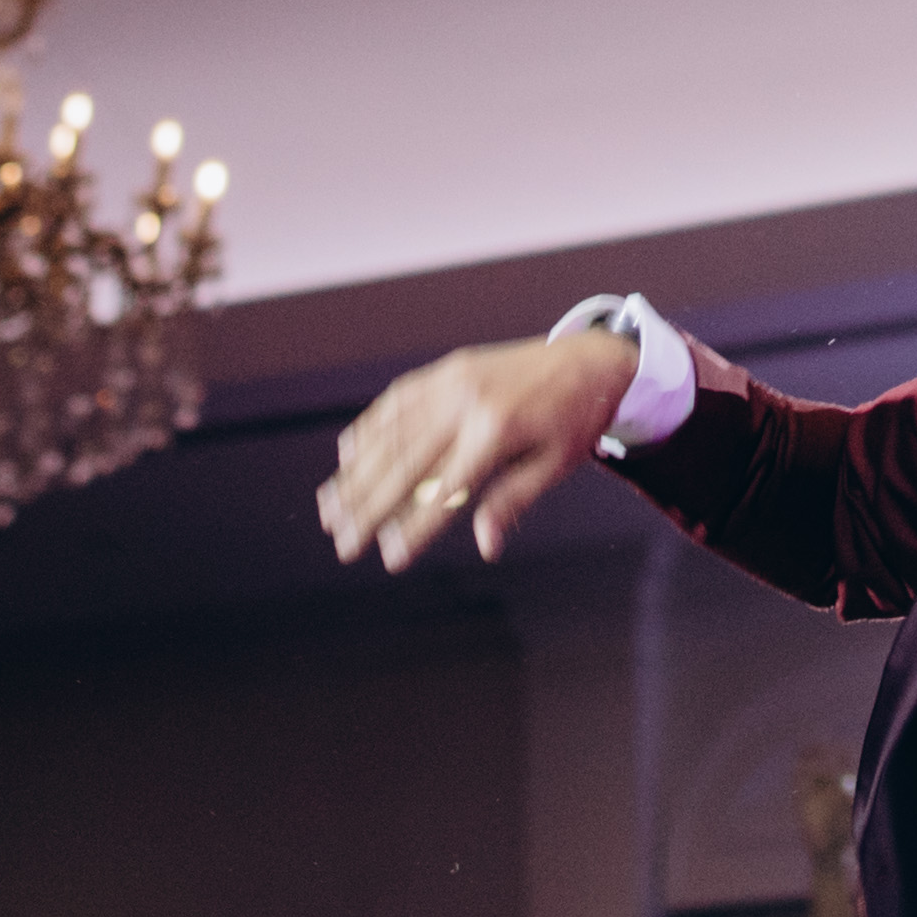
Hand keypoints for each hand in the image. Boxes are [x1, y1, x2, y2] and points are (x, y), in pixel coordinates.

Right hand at [318, 326, 643, 569]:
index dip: (415, 527)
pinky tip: (347, 455)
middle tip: (341, 542)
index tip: (390, 557)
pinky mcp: (445, 369)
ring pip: (391, 433)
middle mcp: (466, 403)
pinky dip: (370, 428)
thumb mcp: (555, 466)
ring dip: (356, 473)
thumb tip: (485, 545)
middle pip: (405, 464)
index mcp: (497, 431)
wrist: (587, 359)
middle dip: (369, 508)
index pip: (445, 490)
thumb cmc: (574, 421)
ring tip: (329, 507)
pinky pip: (398, 401)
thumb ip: (513, 500)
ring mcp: (451, 381)